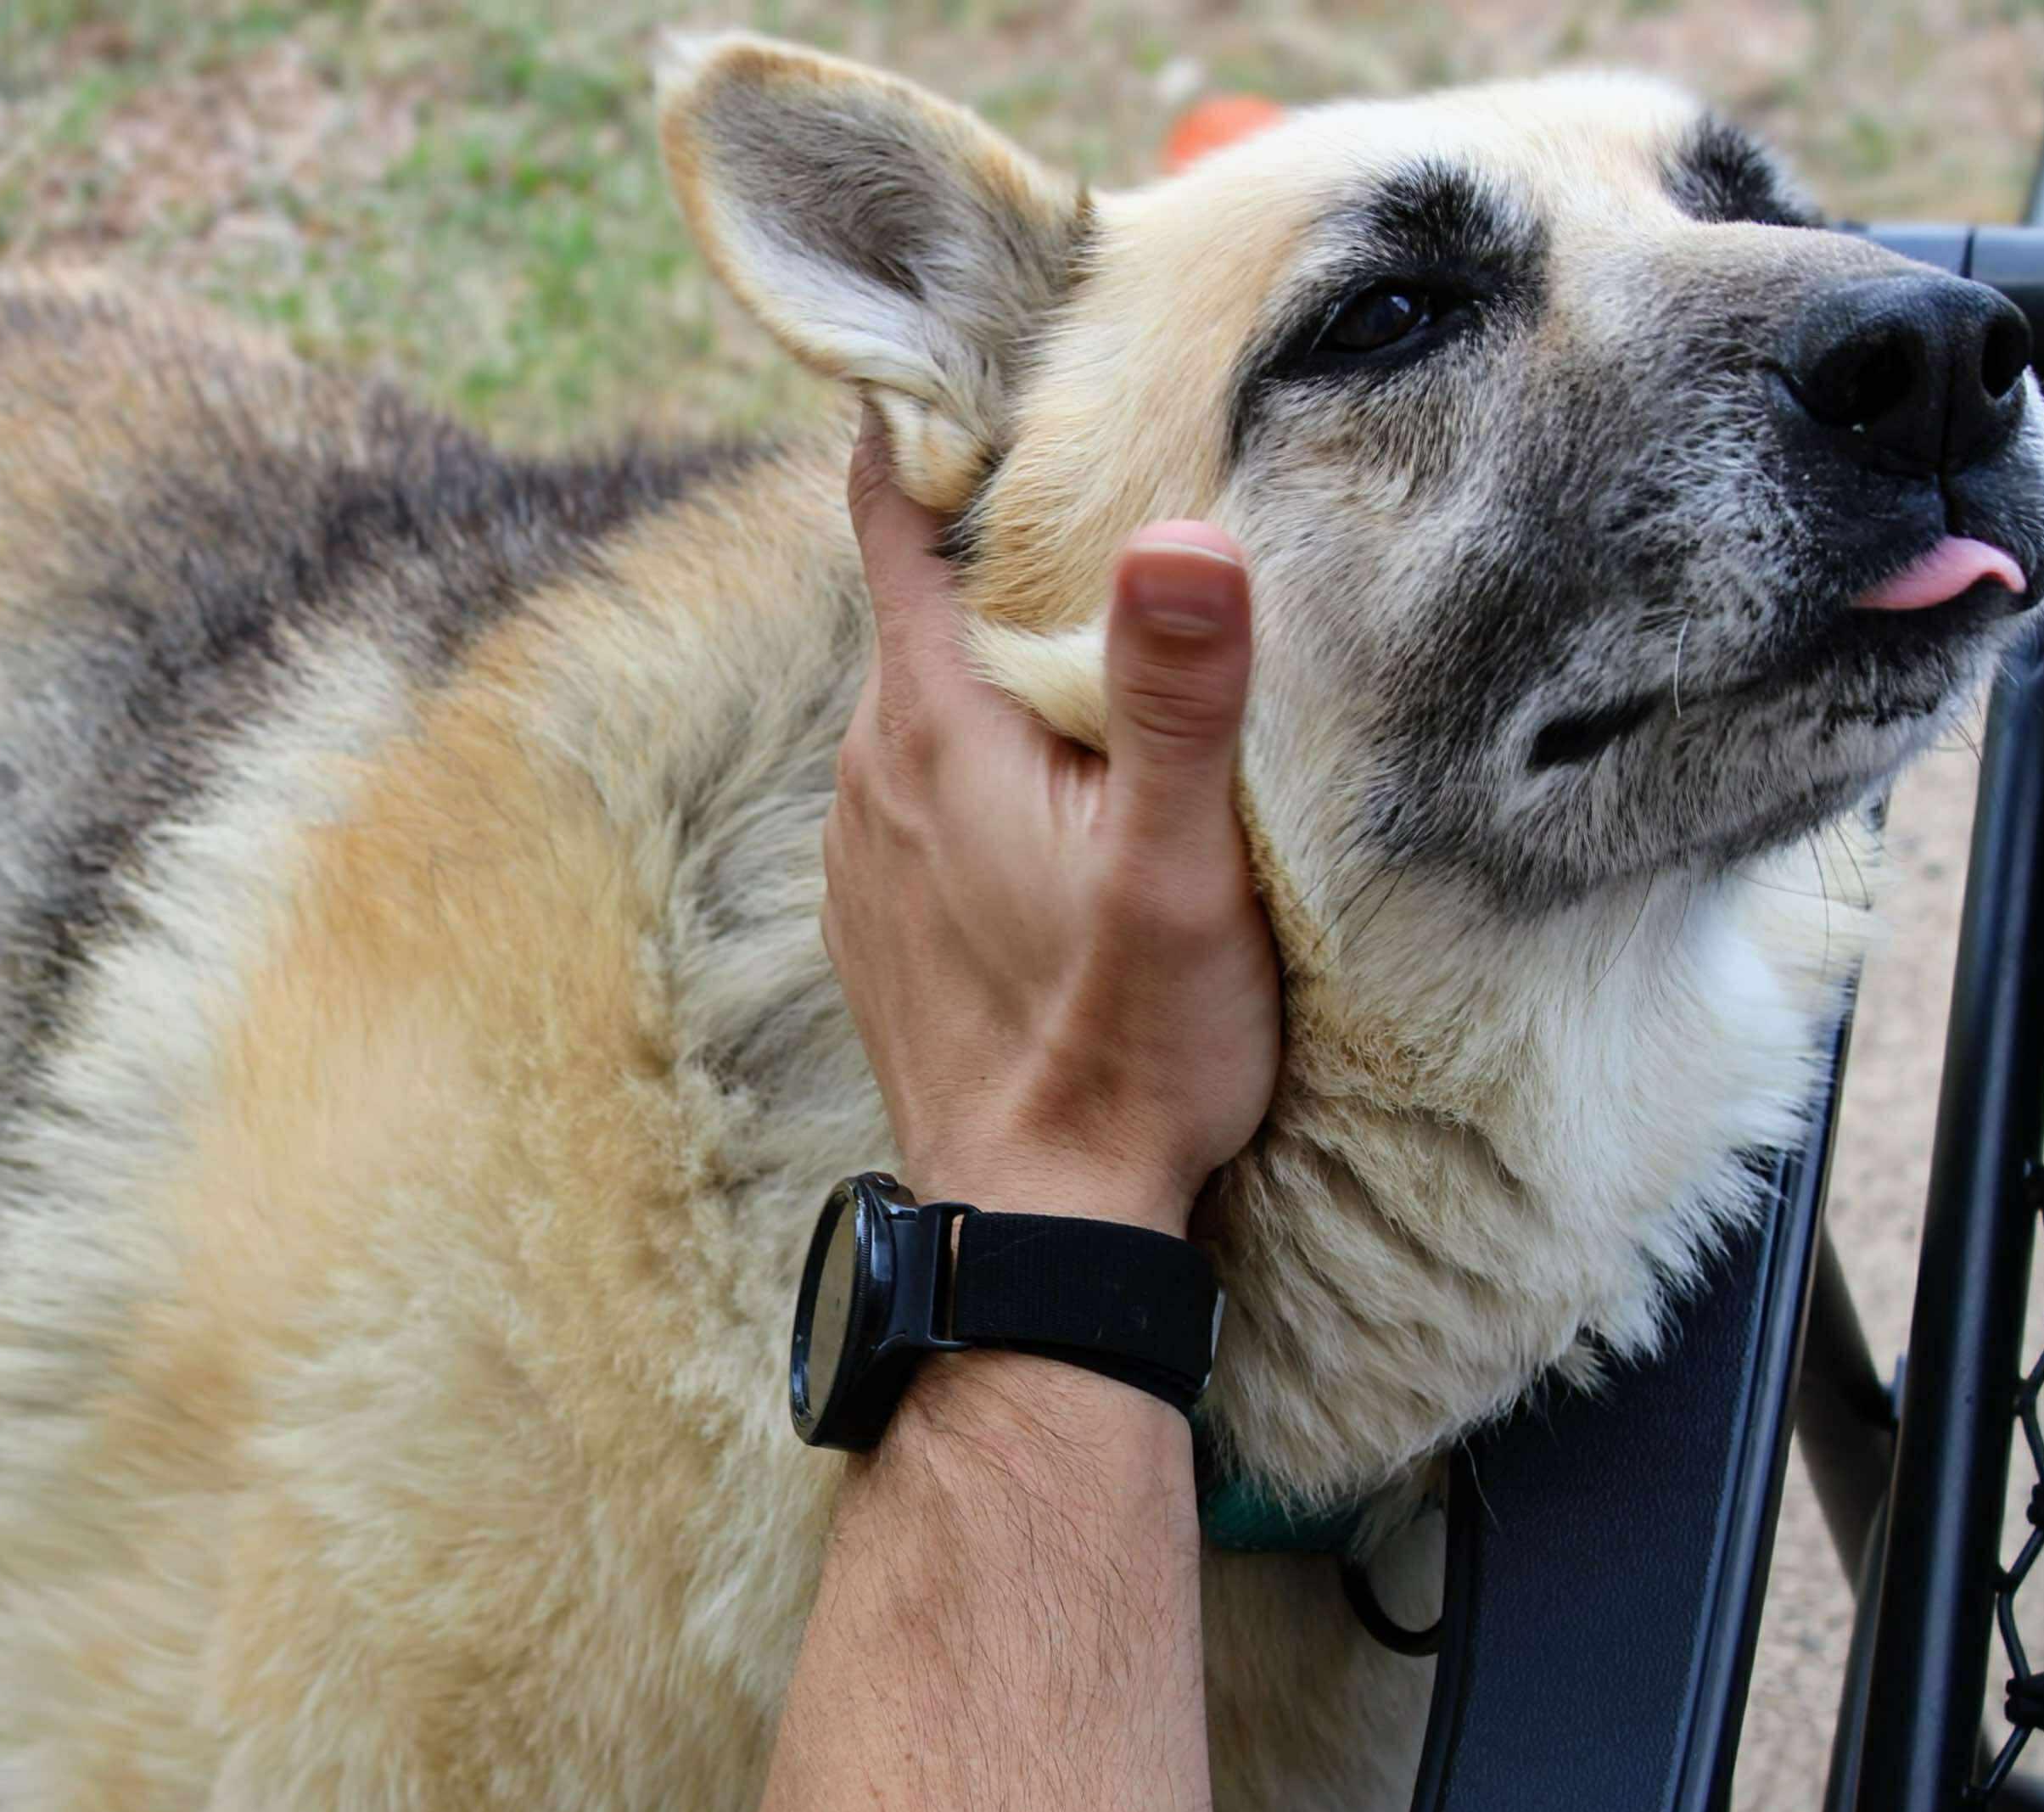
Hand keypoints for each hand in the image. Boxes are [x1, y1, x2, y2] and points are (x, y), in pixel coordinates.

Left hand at [824, 413, 1280, 1238]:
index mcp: (929, 726)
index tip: (1007, 354)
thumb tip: (1179, 536)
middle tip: (1104, 463)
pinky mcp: (883, 914)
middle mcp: (868, 772)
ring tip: (1096, 611)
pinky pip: (915, 781)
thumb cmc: (1119, 1050)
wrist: (1040, 1225)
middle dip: (993, 526)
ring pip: (917, 691)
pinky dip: (972, 743)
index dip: (935, 420)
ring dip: (988, 645)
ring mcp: (864, 849)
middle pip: (913, 595)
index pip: (889, 514)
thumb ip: (1178, 699)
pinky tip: (1053, 770)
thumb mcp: (1176, 867)